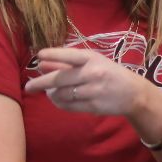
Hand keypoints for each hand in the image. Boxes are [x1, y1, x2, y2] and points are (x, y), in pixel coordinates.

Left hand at [24, 47, 147, 116]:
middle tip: (28, 87)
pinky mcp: (94, 105)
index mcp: (92, 59)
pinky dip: (59, 103)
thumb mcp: (91, 63)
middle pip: (60, 78)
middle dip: (41, 83)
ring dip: (51, 94)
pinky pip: (69, 105)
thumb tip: (41, 64)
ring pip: (62, 94)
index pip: (69, 55)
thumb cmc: (108, 73)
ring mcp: (93, 90)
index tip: (38, 56)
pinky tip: (57, 99)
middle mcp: (93, 73)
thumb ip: (65, 64)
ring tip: (48, 92)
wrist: (134, 93)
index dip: (53, 55)